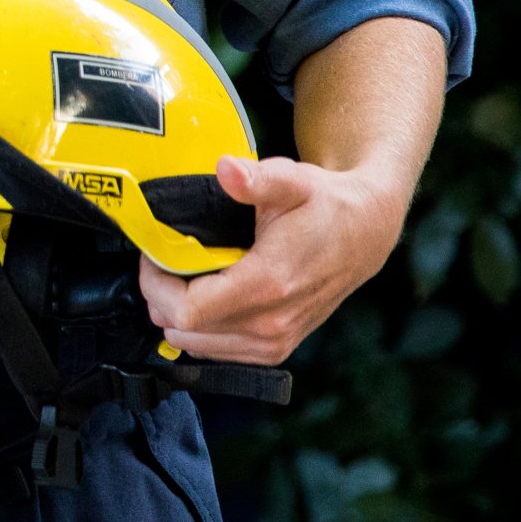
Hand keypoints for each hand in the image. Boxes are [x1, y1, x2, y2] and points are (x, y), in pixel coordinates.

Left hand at [138, 152, 409, 364]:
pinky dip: (201, 331)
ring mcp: (276, 341)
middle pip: (186, 330)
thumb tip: (226, 169)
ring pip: (199, 346)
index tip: (154, 256)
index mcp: (269, 284)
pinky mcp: (278, 348)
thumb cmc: (326, 205)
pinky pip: (221, 352)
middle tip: (162, 263)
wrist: (366, 231)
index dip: (156, 285)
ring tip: (180, 279)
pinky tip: (202, 300)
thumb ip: (256, 178)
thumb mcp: (293, 180)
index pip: (188, 310)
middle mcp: (272, 322)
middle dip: (160, 297)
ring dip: (178, 316)